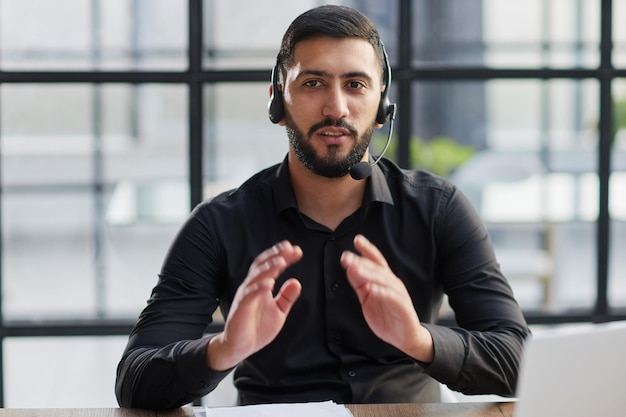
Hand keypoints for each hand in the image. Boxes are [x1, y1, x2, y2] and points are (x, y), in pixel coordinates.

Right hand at [207, 241, 302, 370]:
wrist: (241, 347)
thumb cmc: (257, 327)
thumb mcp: (278, 311)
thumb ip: (286, 297)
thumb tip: (296, 282)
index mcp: (261, 285)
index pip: (271, 265)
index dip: (283, 256)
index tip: (297, 250)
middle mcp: (252, 287)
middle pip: (262, 265)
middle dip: (276, 255)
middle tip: (289, 248)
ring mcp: (246, 296)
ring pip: (255, 277)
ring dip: (268, 268)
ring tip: (281, 261)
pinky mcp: (240, 308)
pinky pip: (249, 295)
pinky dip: (258, 288)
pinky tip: (268, 283)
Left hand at [341, 234, 433, 362]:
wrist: (403, 336)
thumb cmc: (386, 314)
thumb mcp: (367, 298)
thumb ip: (359, 284)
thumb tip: (350, 268)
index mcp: (384, 279)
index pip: (376, 261)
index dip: (367, 250)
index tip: (357, 240)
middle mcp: (392, 283)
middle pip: (377, 269)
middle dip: (361, 261)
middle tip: (346, 257)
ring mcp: (398, 294)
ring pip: (383, 280)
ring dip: (369, 274)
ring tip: (355, 269)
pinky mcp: (403, 307)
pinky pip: (391, 297)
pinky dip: (381, 292)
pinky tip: (371, 289)